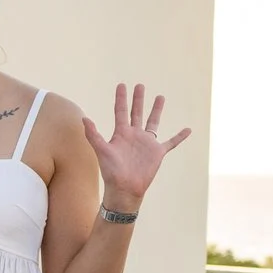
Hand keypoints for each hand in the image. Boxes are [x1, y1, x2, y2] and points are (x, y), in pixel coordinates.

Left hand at [82, 83, 190, 211]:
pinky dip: (180, 136)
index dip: (121, 98)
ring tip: (160, 97)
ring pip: (153, 122)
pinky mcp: (157, 152)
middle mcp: (134, 135)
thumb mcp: (101, 150)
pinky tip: (188, 129)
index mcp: (121, 133)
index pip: (120, 111)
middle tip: (140, 85)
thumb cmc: (111, 171)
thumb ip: (93, 135)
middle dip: (138, 99)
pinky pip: (171, 142)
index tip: (122, 85)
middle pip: (137, 112)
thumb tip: (84, 119)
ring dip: (156, 110)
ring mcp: (146, 143)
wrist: (124, 188)